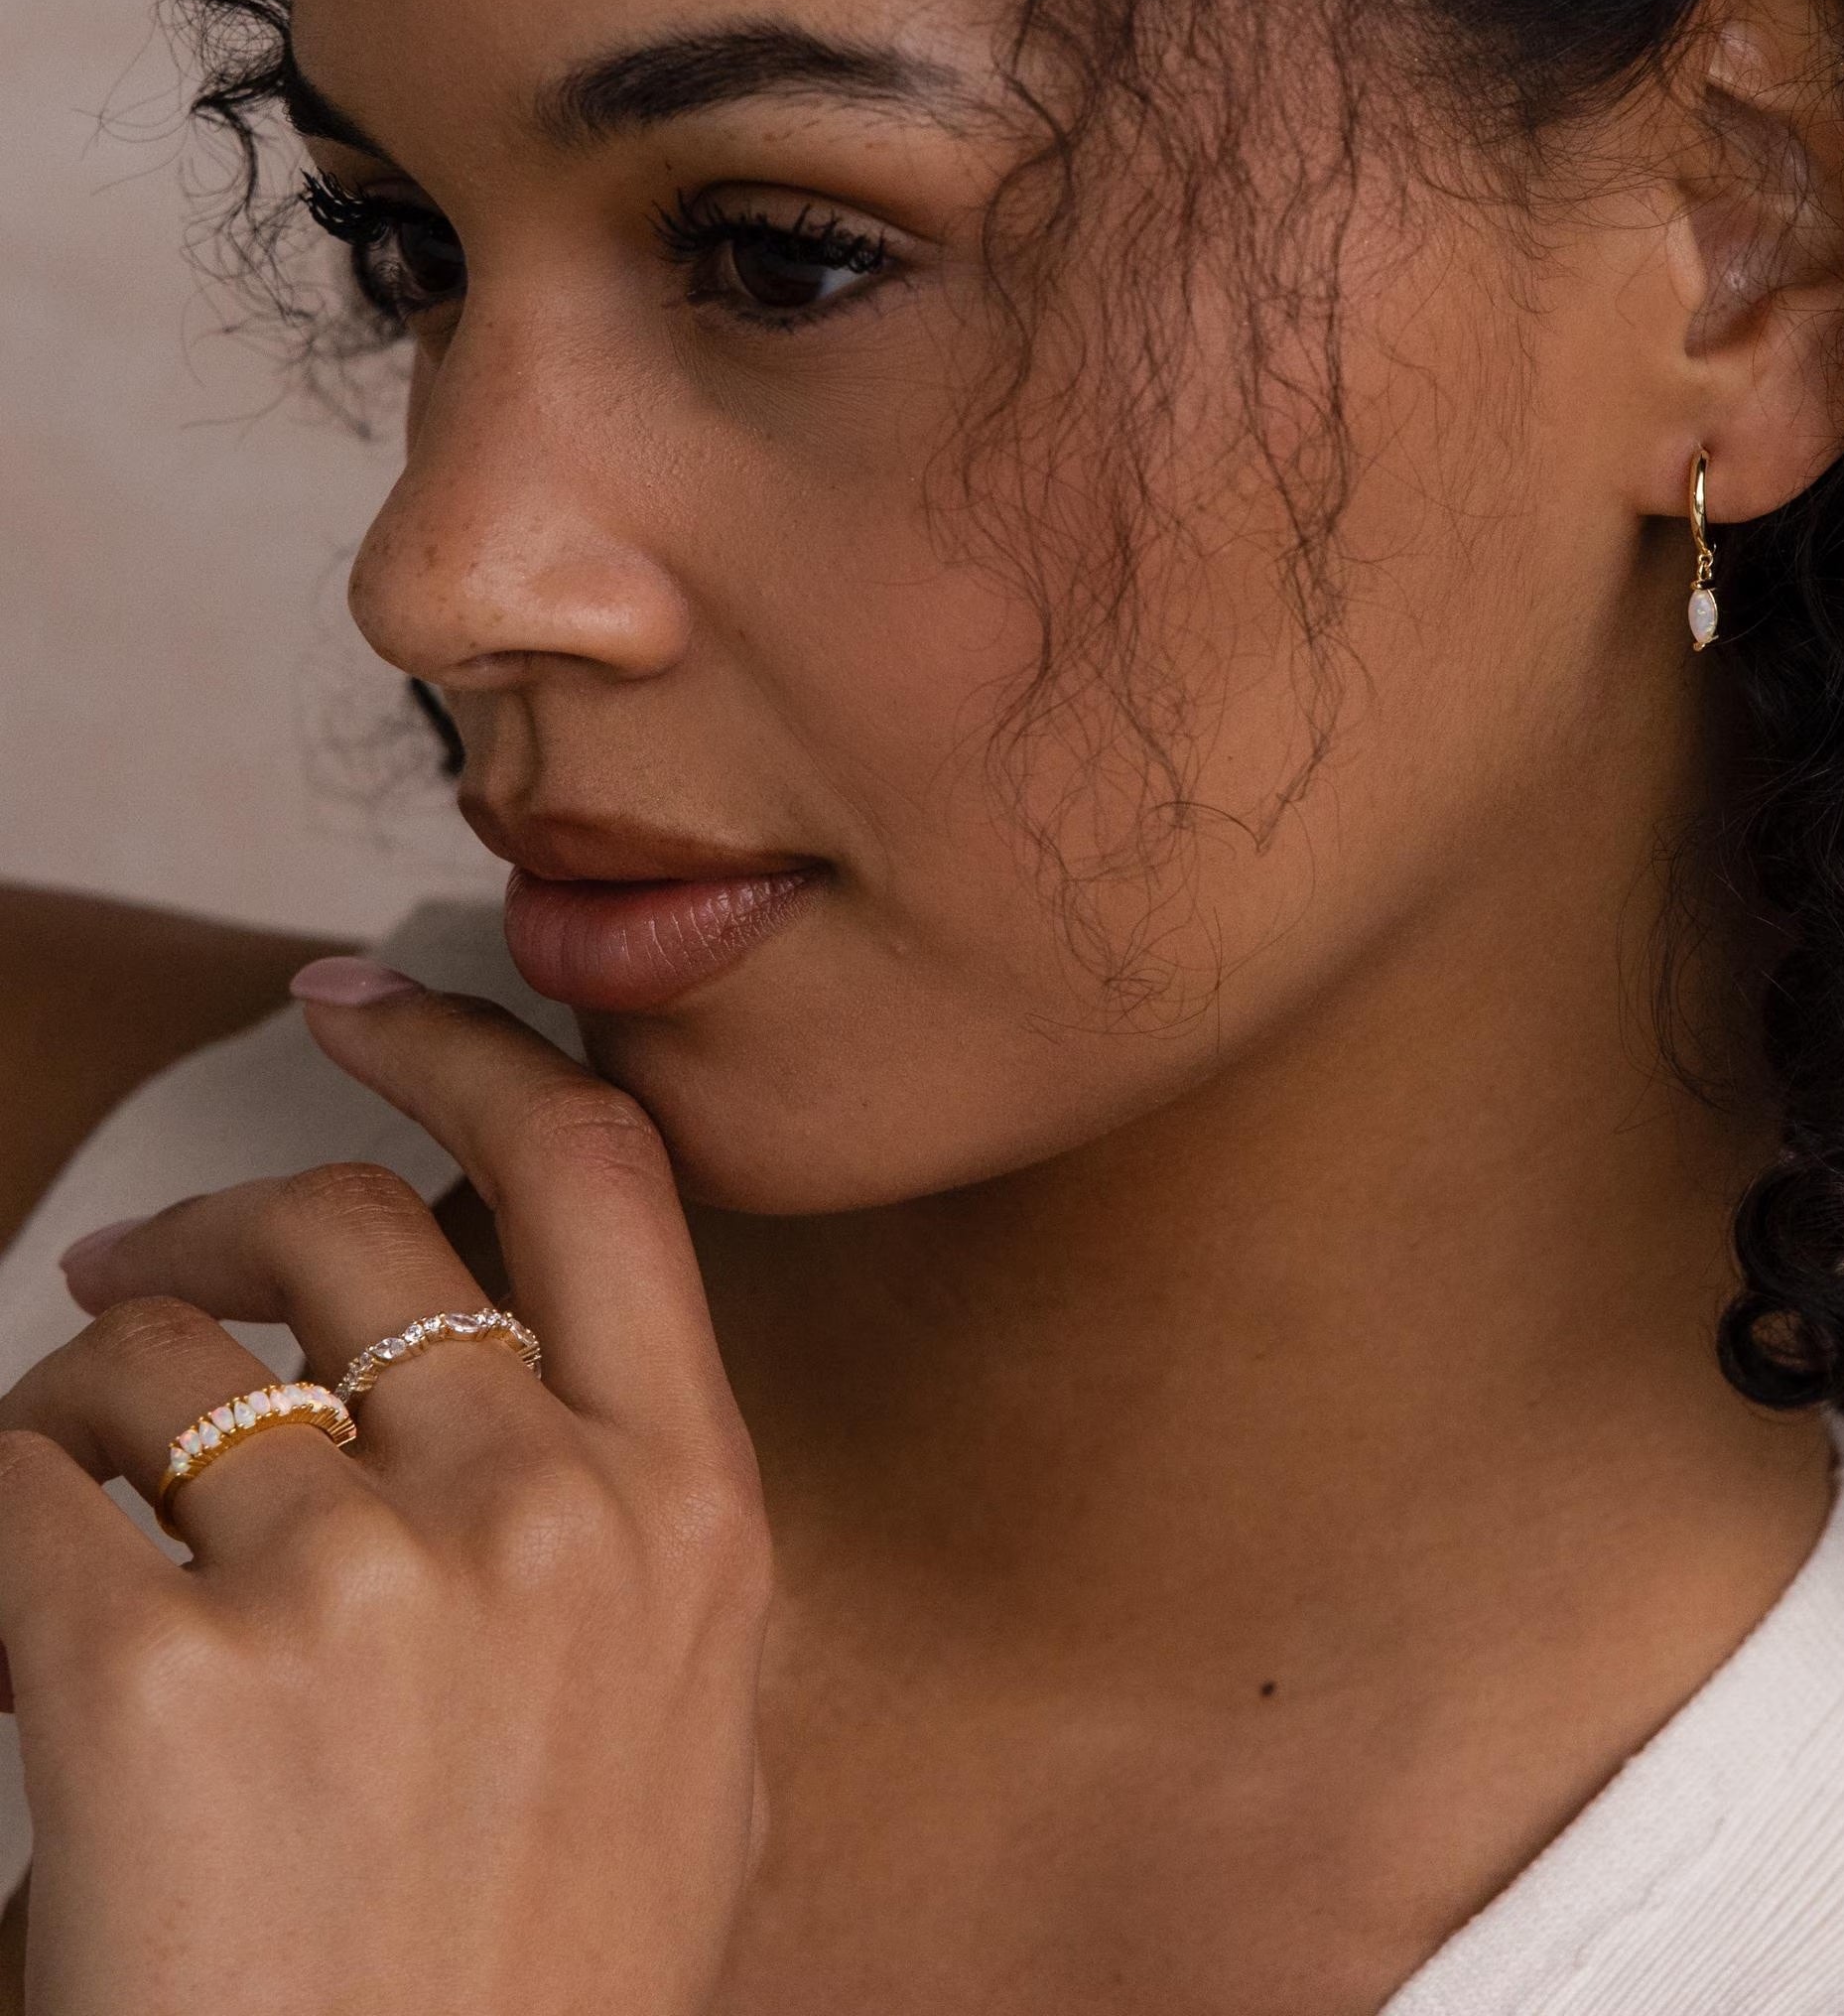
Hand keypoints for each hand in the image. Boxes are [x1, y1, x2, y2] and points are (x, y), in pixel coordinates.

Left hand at [0, 968, 769, 2014]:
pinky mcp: (152, 1682)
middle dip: (222, 1212)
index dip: (469, 1052)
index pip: (595, 1173)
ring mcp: (356, 1587)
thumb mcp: (698, 1758)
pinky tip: (11, 1574)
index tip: (371, 1004)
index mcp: (690, 1511)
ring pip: (162, 1355)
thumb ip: (658, 1562)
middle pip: (353, 1226)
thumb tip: (571, 1408)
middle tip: (144, 1257)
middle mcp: (540, 1510)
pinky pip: (19, 1495)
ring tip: (67, 1474)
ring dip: (85, 1389)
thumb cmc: (539, 2005)